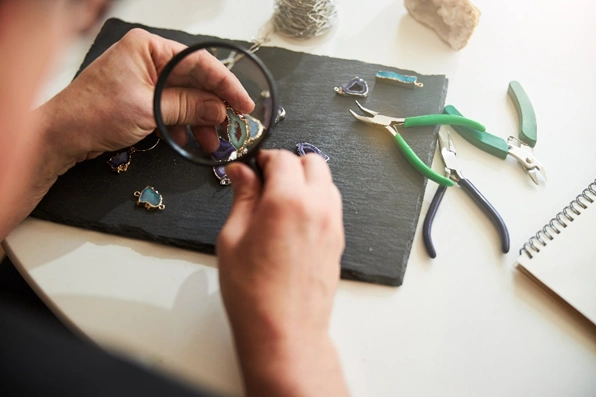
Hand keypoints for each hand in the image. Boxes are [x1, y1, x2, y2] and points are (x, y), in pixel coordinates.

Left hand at [40, 28, 253, 163]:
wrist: (60, 136)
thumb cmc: (92, 113)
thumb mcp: (148, 109)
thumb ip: (188, 107)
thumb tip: (219, 109)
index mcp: (148, 48)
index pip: (199, 62)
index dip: (226, 84)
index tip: (243, 103)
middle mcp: (148, 60)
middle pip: (194, 81)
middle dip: (213, 107)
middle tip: (232, 126)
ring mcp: (144, 80)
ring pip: (185, 99)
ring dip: (200, 121)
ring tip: (212, 142)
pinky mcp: (141, 99)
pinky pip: (171, 110)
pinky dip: (182, 126)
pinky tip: (190, 142)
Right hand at [217, 150, 348, 396]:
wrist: (284, 331)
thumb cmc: (254, 292)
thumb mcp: (233, 238)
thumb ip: (242, 197)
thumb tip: (241, 173)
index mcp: (288, 201)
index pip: (283, 158)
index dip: (264, 158)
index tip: (252, 169)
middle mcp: (318, 206)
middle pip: (312, 161)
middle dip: (289, 165)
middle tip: (266, 182)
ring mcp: (333, 223)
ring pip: (326, 181)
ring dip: (306, 181)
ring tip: (280, 203)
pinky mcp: (339, 239)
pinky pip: (331, 205)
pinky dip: (315, 201)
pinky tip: (293, 221)